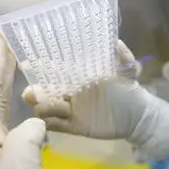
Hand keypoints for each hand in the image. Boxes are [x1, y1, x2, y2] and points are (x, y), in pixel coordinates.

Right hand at [23, 41, 168, 159]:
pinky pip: (56, 125)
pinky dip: (47, 124)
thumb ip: (124, 58)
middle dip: (35, 92)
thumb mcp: (128, 72)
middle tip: (32, 93)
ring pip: (47, 108)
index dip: (43, 70)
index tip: (31, 66)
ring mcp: (72, 110)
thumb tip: (117, 42)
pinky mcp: (74, 127)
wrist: (137, 116)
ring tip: (42, 109)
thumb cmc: (130, 90)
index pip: (57, 72)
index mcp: (80, 77)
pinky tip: (46, 122)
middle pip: (46, 91)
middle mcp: (72, 92)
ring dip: (41, 108)